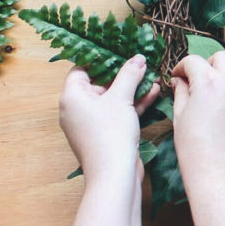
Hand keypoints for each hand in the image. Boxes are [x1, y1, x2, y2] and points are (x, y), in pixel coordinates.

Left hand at [58, 55, 160, 181]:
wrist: (115, 175)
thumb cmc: (111, 134)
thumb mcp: (122, 98)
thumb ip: (129, 75)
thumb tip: (138, 58)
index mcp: (72, 97)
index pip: (82, 69)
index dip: (101, 59)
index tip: (119, 50)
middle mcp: (77, 109)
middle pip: (99, 83)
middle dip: (122, 74)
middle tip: (140, 62)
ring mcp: (91, 123)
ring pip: (112, 99)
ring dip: (132, 89)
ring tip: (152, 76)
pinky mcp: (105, 134)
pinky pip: (118, 113)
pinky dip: (133, 104)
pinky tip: (153, 93)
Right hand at [171, 51, 224, 186]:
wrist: (221, 173)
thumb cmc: (195, 149)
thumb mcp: (180, 117)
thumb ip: (181, 93)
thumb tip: (179, 81)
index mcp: (208, 82)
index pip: (192, 61)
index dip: (182, 67)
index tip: (179, 76)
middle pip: (220, 57)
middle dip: (207, 64)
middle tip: (200, 79)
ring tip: (223, 81)